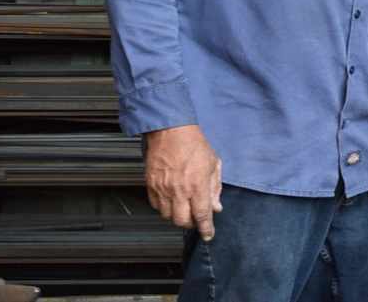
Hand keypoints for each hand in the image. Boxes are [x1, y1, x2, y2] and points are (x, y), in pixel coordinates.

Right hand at [144, 125, 222, 240]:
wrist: (170, 131)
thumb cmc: (194, 144)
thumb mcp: (214, 163)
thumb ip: (215, 187)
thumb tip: (216, 207)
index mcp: (197, 184)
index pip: (202, 215)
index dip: (206, 228)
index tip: (209, 235)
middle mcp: (179, 190)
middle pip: (182, 220)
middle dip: (192, 224)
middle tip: (197, 220)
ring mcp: (162, 189)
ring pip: (168, 216)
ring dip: (177, 217)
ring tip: (185, 210)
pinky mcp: (151, 185)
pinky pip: (156, 206)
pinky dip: (164, 209)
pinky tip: (172, 202)